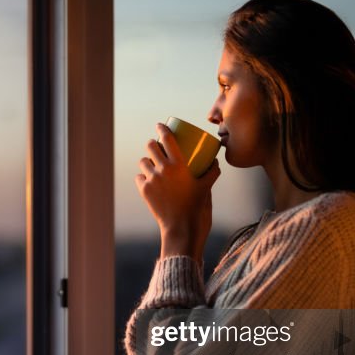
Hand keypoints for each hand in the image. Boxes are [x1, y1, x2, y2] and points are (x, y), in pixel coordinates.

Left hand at [134, 123, 221, 261]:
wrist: (182, 228)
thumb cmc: (197, 208)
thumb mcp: (207, 187)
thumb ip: (212, 172)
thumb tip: (215, 161)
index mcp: (179, 165)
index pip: (167, 138)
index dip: (162, 128)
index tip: (160, 125)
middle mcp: (163, 169)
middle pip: (151, 146)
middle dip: (153, 144)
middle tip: (157, 146)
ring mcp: (152, 180)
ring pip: (143, 162)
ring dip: (147, 160)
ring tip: (151, 163)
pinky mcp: (144, 191)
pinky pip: (139, 177)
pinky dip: (143, 176)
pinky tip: (147, 178)